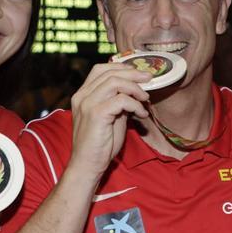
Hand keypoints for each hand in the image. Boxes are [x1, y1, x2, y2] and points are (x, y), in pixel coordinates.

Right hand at [67, 63, 151, 179]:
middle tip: (149, 79)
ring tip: (145, 99)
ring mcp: (87, 104)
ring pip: (115, 82)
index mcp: (83, 95)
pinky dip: (135, 104)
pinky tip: (141, 114)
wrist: (88, 165)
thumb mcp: (111, 117)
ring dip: (135, 88)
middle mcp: (82, 96)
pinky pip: (121, 100)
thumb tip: (135, 91)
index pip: (100, 69)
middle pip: (109, 72)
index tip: (138, 74)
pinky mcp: (96, 114)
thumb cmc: (100, 144)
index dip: (121, 67)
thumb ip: (118, 102)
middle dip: (133, 74)